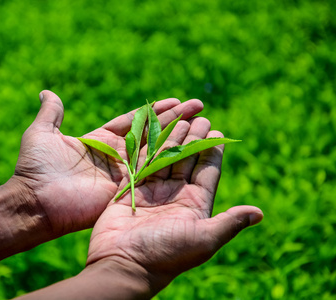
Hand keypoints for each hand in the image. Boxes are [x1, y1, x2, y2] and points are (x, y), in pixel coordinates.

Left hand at [9, 90, 204, 240]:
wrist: (35, 202)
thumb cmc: (36, 169)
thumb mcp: (41, 134)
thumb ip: (51, 113)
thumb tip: (48, 92)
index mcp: (99, 140)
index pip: (134, 122)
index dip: (154, 111)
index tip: (176, 100)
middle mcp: (115, 156)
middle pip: (151, 134)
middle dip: (174, 119)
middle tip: (198, 106)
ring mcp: (122, 174)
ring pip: (155, 151)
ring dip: (177, 137)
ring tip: (201, 122)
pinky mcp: (126, 190)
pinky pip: (151, 172)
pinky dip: (169, 160)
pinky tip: (189, 147)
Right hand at [86, 117, 263, 293]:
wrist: (123, 264)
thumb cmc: (165, 254)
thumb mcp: (203, 239)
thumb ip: (229, 222)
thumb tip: (258, 213)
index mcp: (194, 205)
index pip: (207, 172)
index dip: (213, 152)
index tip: (218, 133)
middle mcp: (175, 195)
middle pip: (187, 160)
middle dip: (194, 139)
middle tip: (202, 118)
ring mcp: (153, 191)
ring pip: (166, 158)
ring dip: (174, 138)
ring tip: (183, 118)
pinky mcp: (132, 189)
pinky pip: (143, 162)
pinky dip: (149, 146)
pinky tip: (155, 131)